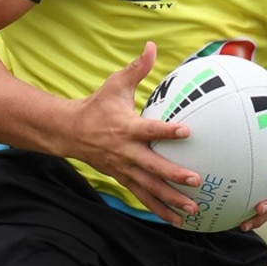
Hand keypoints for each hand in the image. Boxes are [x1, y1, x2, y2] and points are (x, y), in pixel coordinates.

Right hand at [70, 41, 201, 226]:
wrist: (70, 131)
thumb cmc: (98, 105)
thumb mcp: (115, 83)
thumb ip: (137, 68)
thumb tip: (152, 46)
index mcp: (127, 127)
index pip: (150, 129)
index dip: (168, 130)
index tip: (188, 131)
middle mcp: (126, 151)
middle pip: (153, 165)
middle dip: (174, 175)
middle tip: (196, 180)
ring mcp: (124, 168)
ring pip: (150, 187)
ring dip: (171, 199)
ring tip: (193, 209)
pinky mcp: (123, 178)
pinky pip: (143, 196)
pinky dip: (159, 209)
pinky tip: (177, 219)